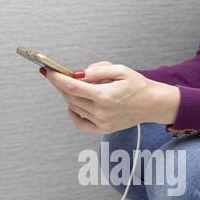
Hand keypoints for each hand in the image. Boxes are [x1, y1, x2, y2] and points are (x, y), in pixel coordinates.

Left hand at [44, 62, 179, 133]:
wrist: (152, 104)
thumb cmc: (138, 85)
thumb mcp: (120, 70)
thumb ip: (97, 71)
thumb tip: (78, 73)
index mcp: (104, 95)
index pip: (72, 86)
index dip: (57, 78)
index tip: (47, 71)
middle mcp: (101, 112)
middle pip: (70, 97)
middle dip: (60, 85)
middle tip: (55, 75)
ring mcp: (101, 123)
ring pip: (74, 108)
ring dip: (68, 96)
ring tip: (71, 86)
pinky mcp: (103, 129)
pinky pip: (80, 123)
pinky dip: (73, 113)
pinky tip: (73, 104)